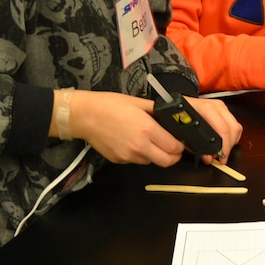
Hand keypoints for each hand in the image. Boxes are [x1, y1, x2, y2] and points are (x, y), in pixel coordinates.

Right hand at [65, 90, 189, 165]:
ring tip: (150, 141)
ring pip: (152, 162)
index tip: (180, 139)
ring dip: (156, 155)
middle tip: (172, 146)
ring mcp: (128, 156)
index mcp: (147, 130)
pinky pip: (137, 161)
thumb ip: (158, 111)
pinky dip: (141, 154)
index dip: (181, 144)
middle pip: (167, 162)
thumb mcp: (138, 102)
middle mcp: (140, 146)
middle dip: (173, 155)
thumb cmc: (110, 105)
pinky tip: (133, 142)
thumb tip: (173, 117)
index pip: (175, 147)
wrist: (83, 116)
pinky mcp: (119, 161)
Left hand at [182, 96, 242, 164]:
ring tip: (222, 151)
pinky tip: (225, 143)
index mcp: (205, 108)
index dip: (224, 146)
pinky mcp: (224, 111)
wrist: (177, 106)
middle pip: (232, 128)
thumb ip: (195, 145)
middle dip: (228, 146)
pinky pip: (235, 125)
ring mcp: (221, 107)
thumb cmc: (178, 115)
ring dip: (231, 142)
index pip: (222, 128)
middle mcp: (215, 106)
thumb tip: (208, 157)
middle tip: (221, 157)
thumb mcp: (181, 130)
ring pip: (236, 127)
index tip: (222, 158)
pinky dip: (232, 137)